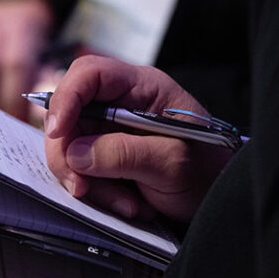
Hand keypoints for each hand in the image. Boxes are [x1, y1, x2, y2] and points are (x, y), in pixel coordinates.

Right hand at [44, 55, 233, 221]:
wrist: (221, 202)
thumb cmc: (209, 174)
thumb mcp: (174, 164)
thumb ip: (126, 154)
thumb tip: (76, 153)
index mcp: (143, 87)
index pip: (90, 74)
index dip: (67, 97)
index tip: (57, 132)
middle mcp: (120, 104)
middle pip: (69, 114)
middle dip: (69, 155)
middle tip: (81, 187)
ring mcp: (109, 130)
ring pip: (70, 148)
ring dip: (89, 182)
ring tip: (128, 203)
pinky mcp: (103, 155)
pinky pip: (80, 169)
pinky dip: (97, 191)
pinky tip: (127, 203)